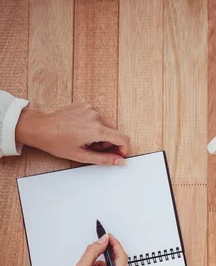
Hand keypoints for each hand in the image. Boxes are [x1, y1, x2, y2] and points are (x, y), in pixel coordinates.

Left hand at [15, 102, 129, 164]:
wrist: (41, 128)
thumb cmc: (57, 142)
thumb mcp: (82, 156)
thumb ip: (104, 159)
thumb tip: (120, 161)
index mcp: (96, 130)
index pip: (123, 138)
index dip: (123, 149)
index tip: (117, 154)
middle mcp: (96, 116)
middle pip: (114, 132)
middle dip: (107, 143)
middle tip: (92, 148)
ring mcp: (90, 108)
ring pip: (106, 125)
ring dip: (100, 134)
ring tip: (84, 139)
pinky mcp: (85, 104)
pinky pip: (97, 117)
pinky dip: (93, 124)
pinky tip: (81, 129)